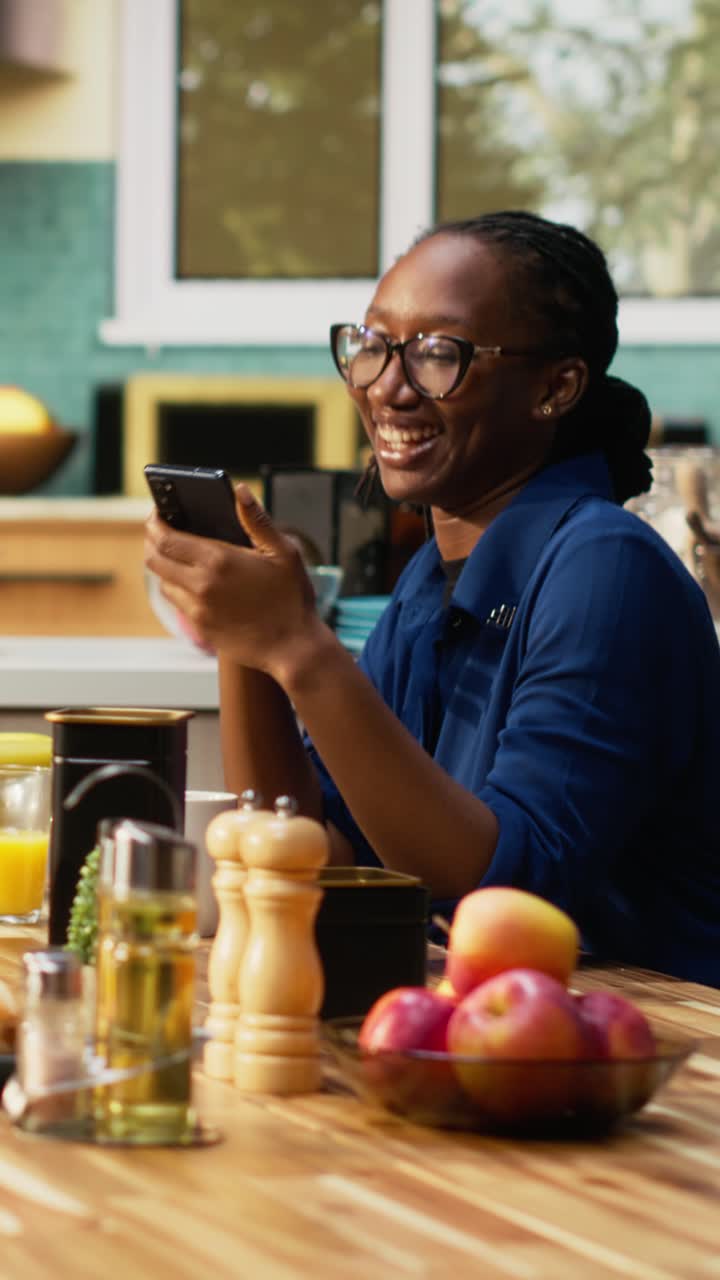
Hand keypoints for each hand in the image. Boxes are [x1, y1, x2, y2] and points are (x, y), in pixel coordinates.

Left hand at [144, 484, 324, 675]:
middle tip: (160, 532)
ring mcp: (198, 609)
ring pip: (163, 582)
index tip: (157, 514)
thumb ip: (257, 520)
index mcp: (218, 560)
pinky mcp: (201, 628)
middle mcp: (201, 585)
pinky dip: (177, 588)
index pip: (166, 538)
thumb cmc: (292, 598)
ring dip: (164, 567)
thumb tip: (240, 492)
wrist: (293, 647)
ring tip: (177, 556)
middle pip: (155, 559)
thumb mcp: (283, 552)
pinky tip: (192, 582)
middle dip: (152, 541)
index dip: (155, 523)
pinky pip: (177, 603)